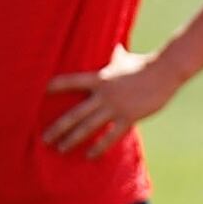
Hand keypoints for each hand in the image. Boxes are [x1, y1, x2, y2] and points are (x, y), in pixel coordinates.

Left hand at [42, 46, 189, 155]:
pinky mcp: (129, 117)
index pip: (70, 82)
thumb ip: (115, 55)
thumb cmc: (144, 63)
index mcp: (99, 78)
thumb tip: (115, 48)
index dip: (53, 86)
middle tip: (44, 138)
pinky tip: (90, 156)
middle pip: (75, 114)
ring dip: (73, 139)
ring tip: (61, 149)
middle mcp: (103, 94)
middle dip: (58, 127)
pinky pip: (111, 136)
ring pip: (89, 127)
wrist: (165, 71)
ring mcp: (116, 107)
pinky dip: (99, 147)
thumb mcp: (124, 58)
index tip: (37, 93)